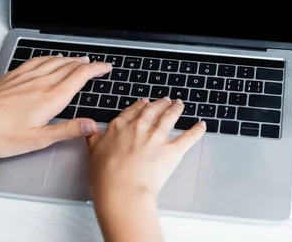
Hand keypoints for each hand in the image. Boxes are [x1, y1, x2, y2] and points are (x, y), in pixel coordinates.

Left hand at [0, 54, 111, 157]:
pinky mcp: (14, 76)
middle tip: (98, 65)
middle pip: (70, 66)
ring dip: (70, 59)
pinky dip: (50, 57)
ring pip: (55, 61)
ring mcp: (27, 77)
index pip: (80, 77)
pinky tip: (51, 59)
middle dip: (87, 64)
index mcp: (51, 98)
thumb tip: (91, 126)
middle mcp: (41, 83)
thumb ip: (67, 130)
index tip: (106, 67)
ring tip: (80, 60)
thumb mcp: (37, 140)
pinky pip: (37, 60)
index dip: (96, 70)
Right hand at [87, 97, 205, 203]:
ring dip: (176, 109)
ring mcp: (157, 137)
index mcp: (119, 127)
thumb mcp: (92, 154)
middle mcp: (140, 127)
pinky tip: (201, 126)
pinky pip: (188, 137)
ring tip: (180, 105)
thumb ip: (94, 139)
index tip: (144, 102)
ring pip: (169, 117)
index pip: (132, 111)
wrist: (122, 192)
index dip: (140, 105)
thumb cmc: (106, 178)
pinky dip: (196, 131)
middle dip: (160, 103)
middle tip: (165, 100)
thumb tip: (90, 129)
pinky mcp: (172, 150)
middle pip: (152, 110)